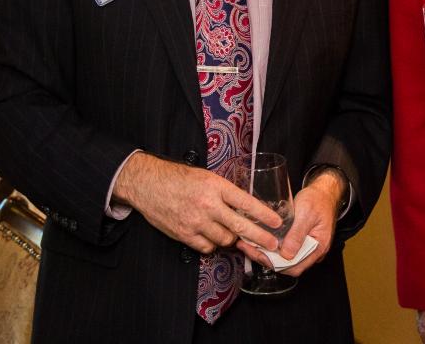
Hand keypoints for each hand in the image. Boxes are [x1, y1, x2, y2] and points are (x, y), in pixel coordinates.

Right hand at [113, 152, 281, 253]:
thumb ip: (224, 192)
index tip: (276, 222)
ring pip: (224, 239)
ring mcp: (196, 222)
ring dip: (231, 238)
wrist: (148, 184)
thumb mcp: (206, 177)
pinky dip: (212, 244)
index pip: (246, 203)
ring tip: (231, 232)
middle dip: (259, 237)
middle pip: (240, 227)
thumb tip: (244, 207)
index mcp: (215, 187)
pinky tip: (211, 236)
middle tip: (272, 244)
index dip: (264, 214)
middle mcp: (208, 205)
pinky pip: (207, 247)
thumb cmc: (178, 178)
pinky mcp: (184, 234)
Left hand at [255, 167, 344, 276]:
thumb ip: (297, 234)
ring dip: (266, 254)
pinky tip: (259, 240)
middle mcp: (312, 252)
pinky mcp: (299, 242)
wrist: (324, 192)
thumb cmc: (317, 200)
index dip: (275, 264)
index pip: (295, 267)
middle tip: (247, 248)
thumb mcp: (307, 213)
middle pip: (287, 266)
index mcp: (318, 247)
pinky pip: (284, 250)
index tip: (257, 253)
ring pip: (284, 259)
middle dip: (266, 259)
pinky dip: (271, 248)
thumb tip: (286, 254)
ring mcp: (306, 248)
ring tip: (248, 244)